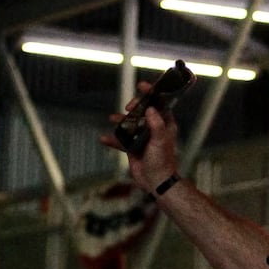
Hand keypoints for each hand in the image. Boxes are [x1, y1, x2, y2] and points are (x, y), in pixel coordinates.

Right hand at [100, 79, 180, 194]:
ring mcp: (143, 138)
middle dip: (134, 107)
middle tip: (128, 107)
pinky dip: (113, 139)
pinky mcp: (133, 148)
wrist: (156, 182)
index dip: (152, 94)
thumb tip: (150, 109)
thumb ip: (156, 124)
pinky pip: (121, 141)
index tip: (142, 86)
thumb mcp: (160, 141)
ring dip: (121, 121)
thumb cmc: (162, 162)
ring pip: (130, 124)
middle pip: (142, 111)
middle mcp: (154, 129)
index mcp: (165, 125)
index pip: (160, 104)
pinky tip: (104, 138)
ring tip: (112, 119)